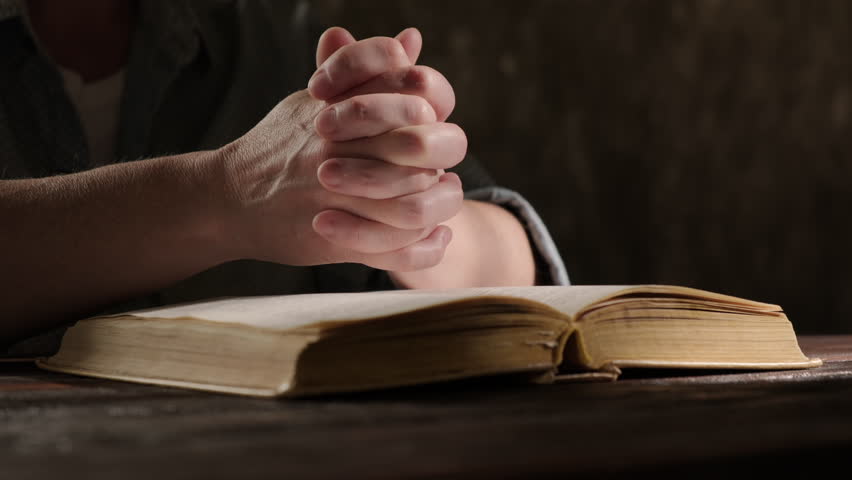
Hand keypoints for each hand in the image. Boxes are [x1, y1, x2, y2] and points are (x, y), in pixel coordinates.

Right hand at [218, 31, 466, 270]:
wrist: (227, 199)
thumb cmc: (278, 146)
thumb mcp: (314, 99)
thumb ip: (364, 69)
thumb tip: (412, 38)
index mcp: (338, 110)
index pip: (410, 94)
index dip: (433, 104)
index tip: (430, 117)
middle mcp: (338, 151)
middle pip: (420, 147)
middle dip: (443, 152)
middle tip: (443, 159)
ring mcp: (336, 198)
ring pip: (415, 203)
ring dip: (441, 200)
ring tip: (445, 194)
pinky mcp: (335, 241)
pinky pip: (398, 248)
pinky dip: (428, 245)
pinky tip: (439, 234)